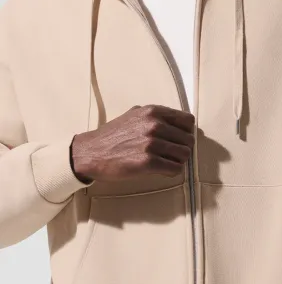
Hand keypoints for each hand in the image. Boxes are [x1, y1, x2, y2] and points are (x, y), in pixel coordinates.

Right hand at [71, 105, 194, 181]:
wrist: (91, 153)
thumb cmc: (112, 136)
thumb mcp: (133, 114)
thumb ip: (153, 116)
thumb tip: (174, 122)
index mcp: (153, 112)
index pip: (188, 121)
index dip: (186, 132)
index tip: (179, 139)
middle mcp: (155, 125)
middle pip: (188, 140)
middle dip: (182, 149)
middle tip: (171, 155)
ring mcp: (152, 143)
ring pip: (185, 155)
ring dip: (178, 161)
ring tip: (167, 162)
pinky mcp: (148, 162)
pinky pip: (175, 169)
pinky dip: (172, 171)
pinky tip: (162, 170)